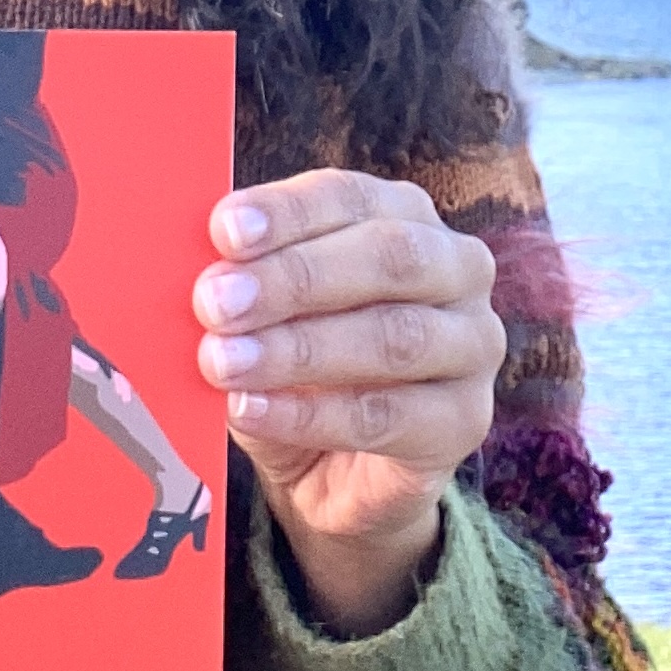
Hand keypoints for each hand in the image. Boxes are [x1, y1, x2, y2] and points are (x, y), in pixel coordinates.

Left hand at [195, 169, 502, 636]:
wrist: (335, 472)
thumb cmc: (296, 367)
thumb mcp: (264, 315)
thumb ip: (243, 284)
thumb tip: (197, 270)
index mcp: (404, 216)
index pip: (349, 198)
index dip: (287, 212)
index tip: (223, 231)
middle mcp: (457, 268)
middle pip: (388, 258)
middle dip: (295, 277)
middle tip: (216, 301)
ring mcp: (473, 345)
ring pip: (394, 337)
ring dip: (299, 349)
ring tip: (223, 362)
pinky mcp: (466, 420)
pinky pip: (385, 415)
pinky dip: (309, 413)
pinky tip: (250, 410)